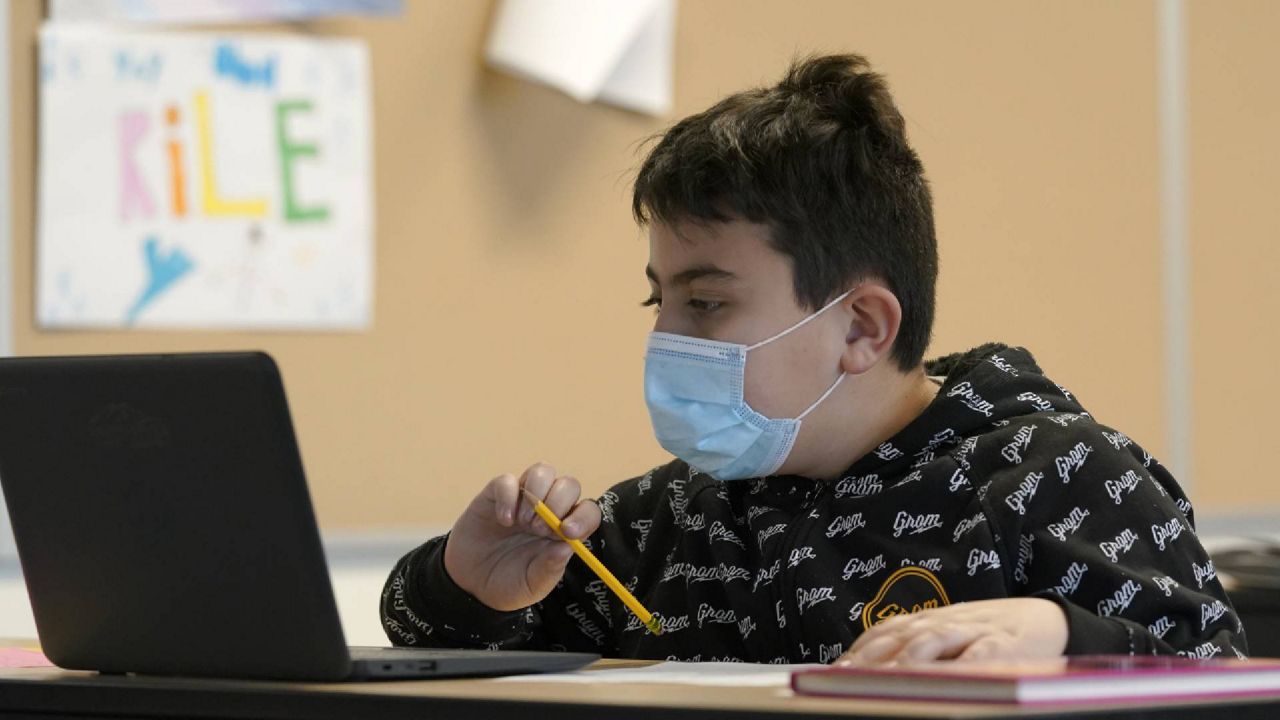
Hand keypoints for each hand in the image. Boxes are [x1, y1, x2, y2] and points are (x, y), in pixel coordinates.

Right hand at [443, 463, 600, 611]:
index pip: (587, 512)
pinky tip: (503, 520)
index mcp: (563, 532)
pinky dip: (507, 496)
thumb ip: (550, 569)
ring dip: (537, 493)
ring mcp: (522, 500)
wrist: (469, 584)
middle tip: (538, 529)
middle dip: (558, 502)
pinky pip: (506, 480)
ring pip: (542, 471)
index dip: (583, 516)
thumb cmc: (508, 583)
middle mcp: (548, 511)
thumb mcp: (532, 585)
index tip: (568, 532)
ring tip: (523, 521)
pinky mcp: (496, 495)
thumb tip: (567, 547)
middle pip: (569, 485)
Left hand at [837, 598, 1067, 665]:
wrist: (1047, 618)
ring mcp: (971, 632)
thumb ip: (915, 647)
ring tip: (880, 683)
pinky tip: (943, 681)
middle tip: (842, 681)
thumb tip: (874, 672)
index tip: (831, 673)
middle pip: (897, 638)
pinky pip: (976, 658)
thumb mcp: (949, 636)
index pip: (881, 633)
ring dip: (901, 662)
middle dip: (867, 660)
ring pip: (930, 643)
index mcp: (926, 621)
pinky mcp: (1001, 646)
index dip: (855, 652)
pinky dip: (958, 668)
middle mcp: (943, 623)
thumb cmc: (991, 634)